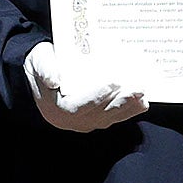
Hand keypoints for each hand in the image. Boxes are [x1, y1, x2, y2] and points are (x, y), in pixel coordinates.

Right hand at [24, 42, 149, 134]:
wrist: (43, 76)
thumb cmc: (43, 65)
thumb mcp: (39, 61)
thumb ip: (46, 69)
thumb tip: (54, 79)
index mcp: (58, 108)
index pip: (79, 106)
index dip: (96, 96)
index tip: (112, 83)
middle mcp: (74, 120)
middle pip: (100, 114)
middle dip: (121, 101)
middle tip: (138, 88)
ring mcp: (88, 121)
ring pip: (111, 116)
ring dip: (129, 106)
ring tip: (143, 94)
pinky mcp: (98, 118)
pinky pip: (116, 116)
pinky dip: (130, 110)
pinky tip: (143, 101)